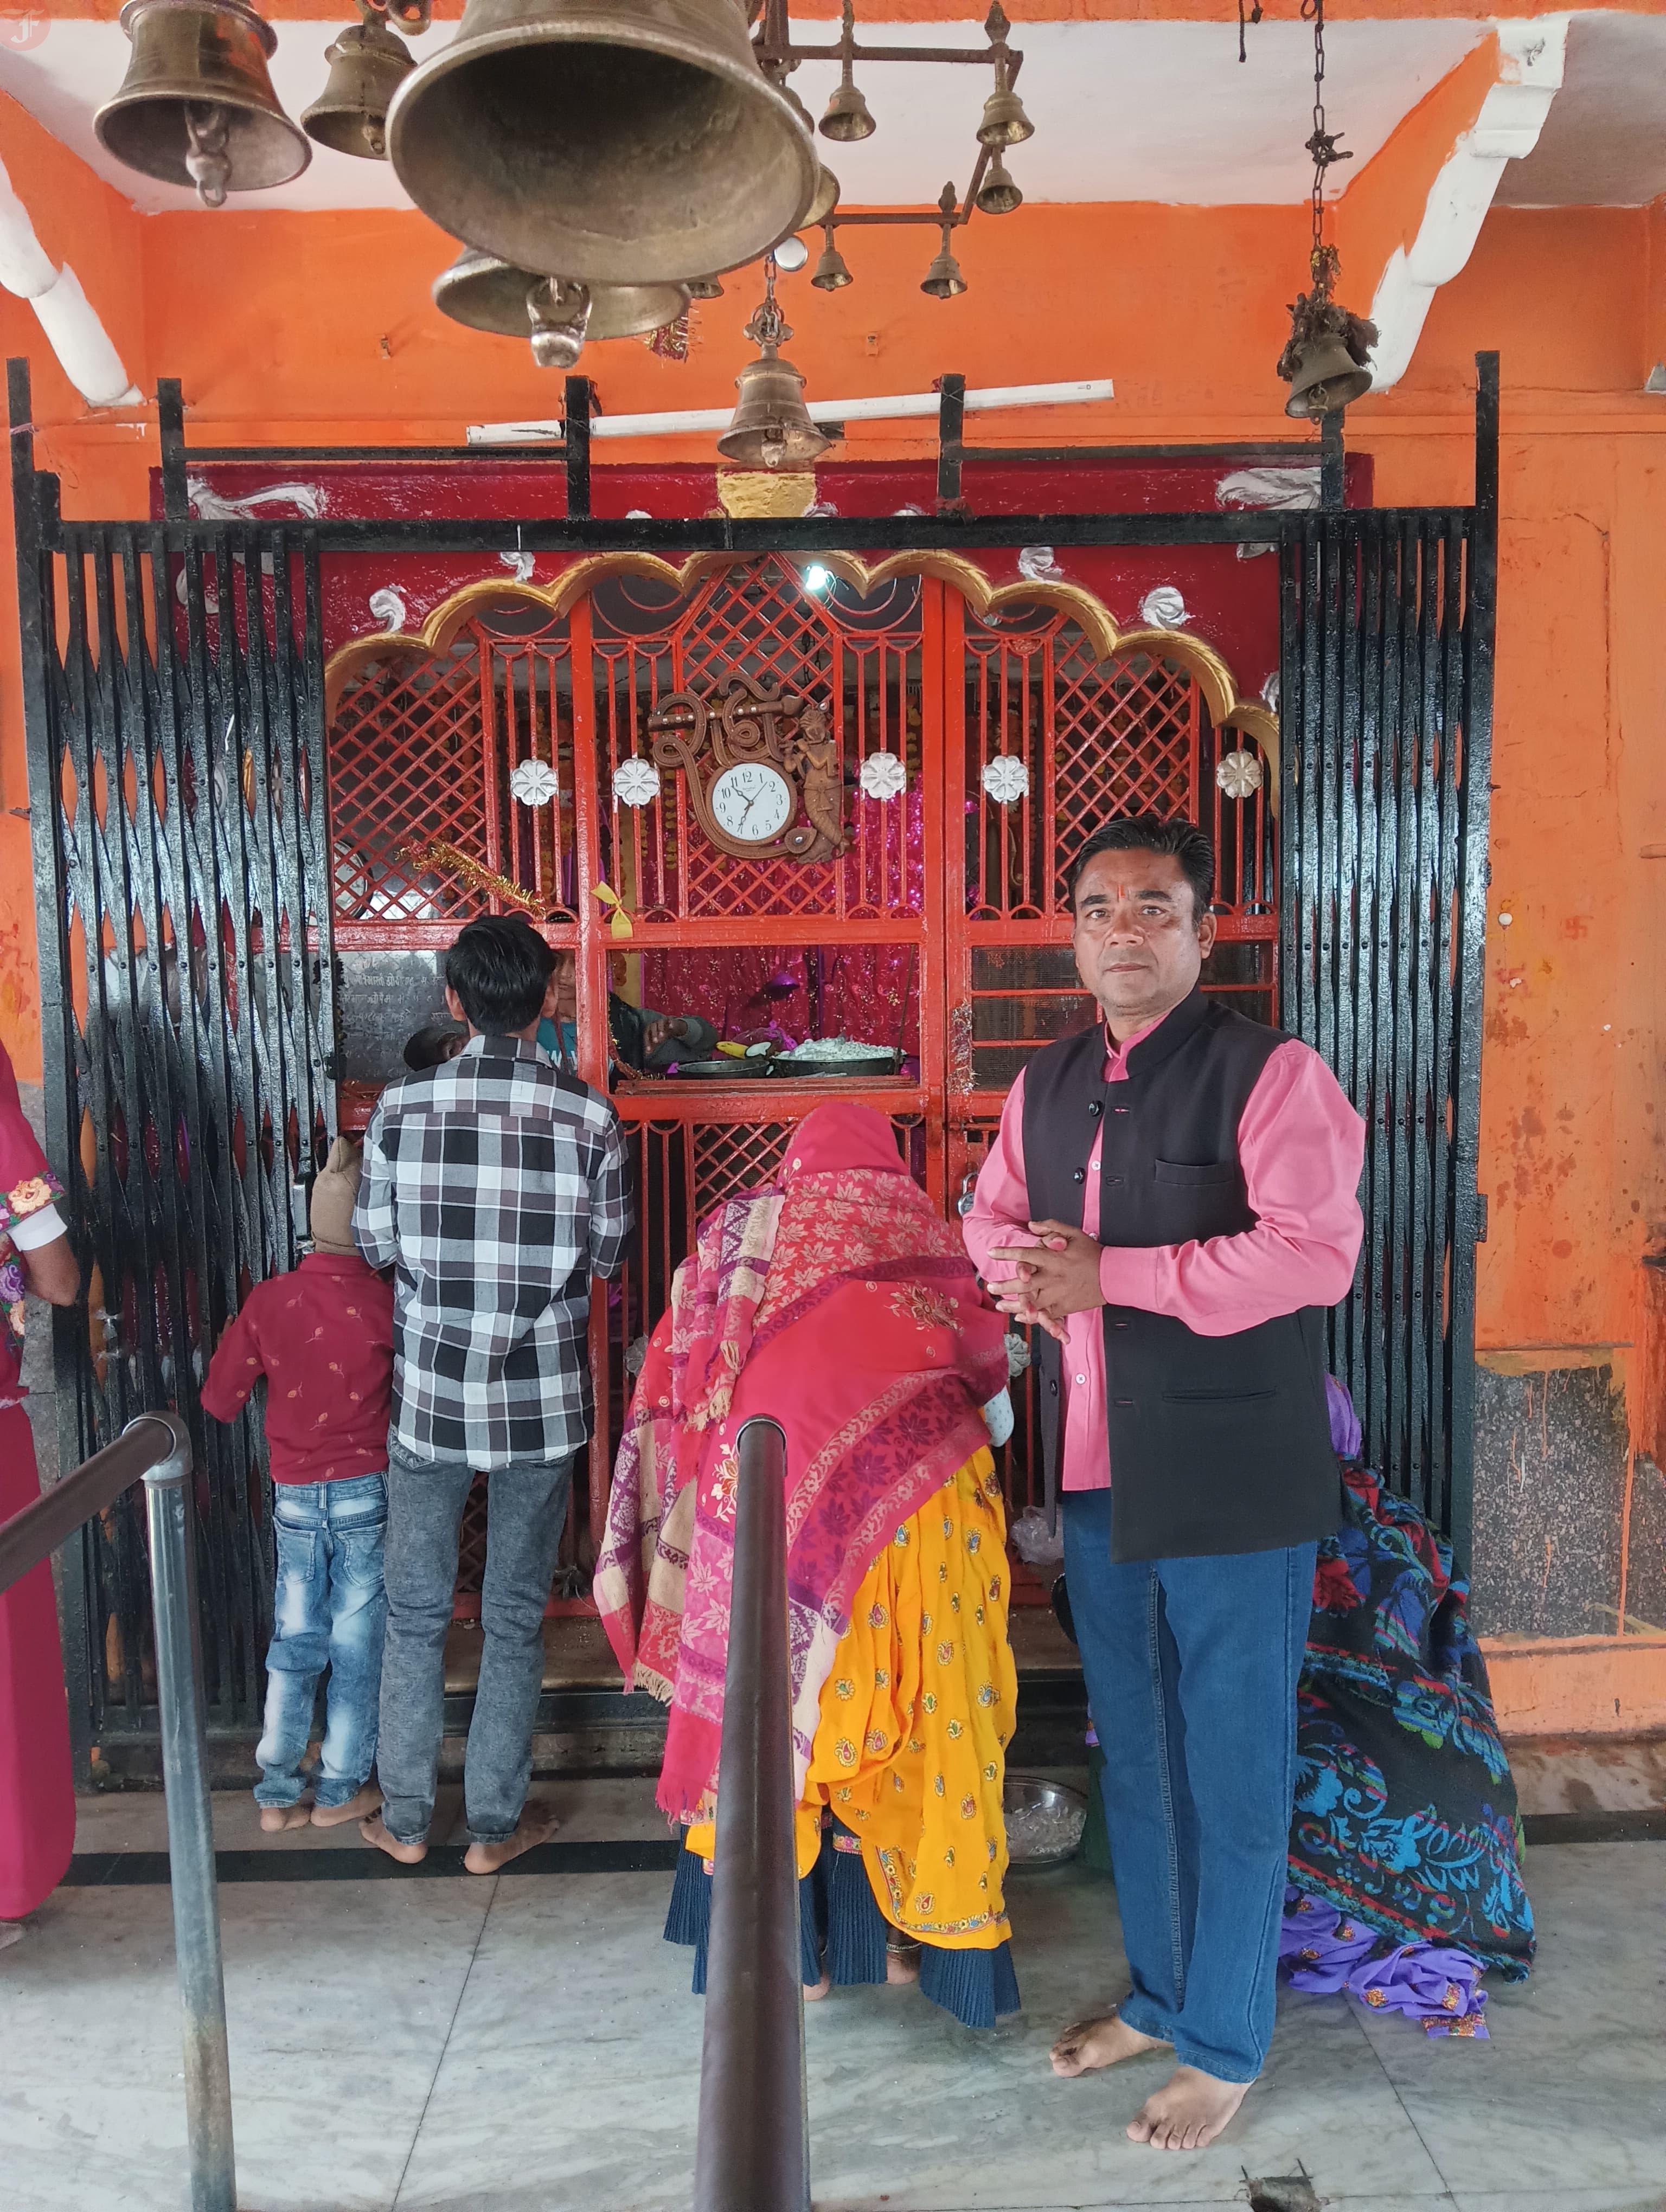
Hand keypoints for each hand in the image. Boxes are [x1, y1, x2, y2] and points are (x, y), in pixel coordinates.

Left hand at [642, 1017, 674, 1055]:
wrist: (667, 1025)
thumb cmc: (658, 1034)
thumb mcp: (655, 1040)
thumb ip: (651, 1046)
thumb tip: (646, 1055)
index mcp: (649, 1029)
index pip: (646, 1035)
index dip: (647, 1042)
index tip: (649, 1050)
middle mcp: (654, 1024)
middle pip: (652, 1028)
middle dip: (654, 1034)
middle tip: (656, 1042)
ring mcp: (661, 1021)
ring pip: (660, 1023)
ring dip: (660, 1029)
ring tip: (662, 1036)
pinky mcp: (668, 1019)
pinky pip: (669, 1020)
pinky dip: (670, 1023)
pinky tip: (671, 1027)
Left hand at [988, 1220, 1104, 1331]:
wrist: (1113, 1275)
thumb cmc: (1093, 1253)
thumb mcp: (1074, 1233)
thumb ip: (1051, 1227)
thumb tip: (1031, 1225)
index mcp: (1053, 1258)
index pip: (1024, 1254)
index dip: (1005, 1253)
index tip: (991, 1252)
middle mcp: (1052, 1277)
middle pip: (1022, 1283)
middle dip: (1003, 1285)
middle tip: (990, 1286)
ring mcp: (1058, 1294)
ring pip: (1030, 1302)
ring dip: (1012, 1304)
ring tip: (999, 1305)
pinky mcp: (1064, 1307)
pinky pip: (1044, 1314)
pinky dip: (1031, 1316)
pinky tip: (1020, 1317)